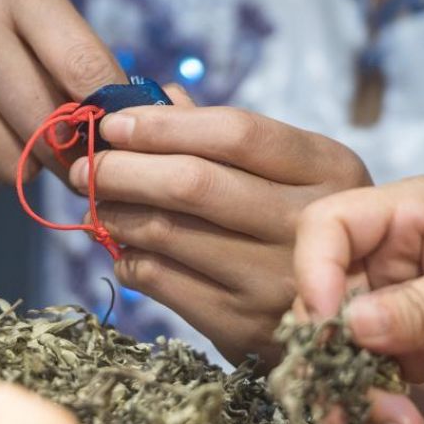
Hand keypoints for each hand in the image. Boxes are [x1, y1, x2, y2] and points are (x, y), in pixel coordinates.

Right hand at [0, 0, 123, 199]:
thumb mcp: (28, 24)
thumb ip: (79, 67)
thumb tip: (120, 132)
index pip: (87, 69)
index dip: (106, 116)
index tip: (106, 133)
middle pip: (47, 124)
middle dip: (57, 146)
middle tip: (45, 139)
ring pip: (11, 163)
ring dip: (16, 165)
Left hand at [70, 93, 370, 364]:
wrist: (337, 326)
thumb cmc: (302, 233)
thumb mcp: (291, 176)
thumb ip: (225, 136)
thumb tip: (156, 97)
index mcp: (329, 169)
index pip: (235, 132)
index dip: (163, 124)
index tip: (113, 123)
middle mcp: (307, 225)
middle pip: (193, 183)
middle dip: (123, 169)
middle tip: (86, 167)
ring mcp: (272, 280)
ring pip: (165, 231)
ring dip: (115, 213)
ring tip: (96, 205)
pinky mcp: (239, 325)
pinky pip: (157, 279)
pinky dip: (126, 257)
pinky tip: (122, 247)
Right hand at [294, 177, 423, 423]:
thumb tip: (350, 328)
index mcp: (406, 217)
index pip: (328, 227)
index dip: (313, 268)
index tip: (327, 321)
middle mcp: (389, 259)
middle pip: (324, 296)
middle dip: (327, 350)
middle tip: (337, 396)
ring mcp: (397, 307)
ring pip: (344, 348)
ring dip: (354, 390)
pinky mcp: (411, 349)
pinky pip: (376, 378)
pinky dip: (382, 408)